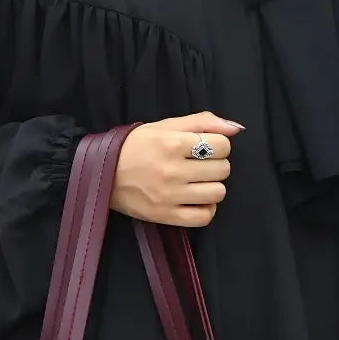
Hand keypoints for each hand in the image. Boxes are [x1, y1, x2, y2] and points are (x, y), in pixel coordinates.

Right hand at [111, 112, 242, 227]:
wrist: (102, 172)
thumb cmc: (136, 146)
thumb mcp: (165, 125)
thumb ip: (202, 122)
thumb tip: (236, 128)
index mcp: (172, 143)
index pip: (222, 145)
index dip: (219, 144)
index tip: (207, 147)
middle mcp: (172, 170)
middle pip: (222, 169)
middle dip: (216, 164)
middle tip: (200, 164)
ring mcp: (169, 196)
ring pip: (217, 193)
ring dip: (212, 186)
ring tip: (198, 181)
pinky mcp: (165, 216)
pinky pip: (204, 217)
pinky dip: (206, 208)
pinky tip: (196, 199)